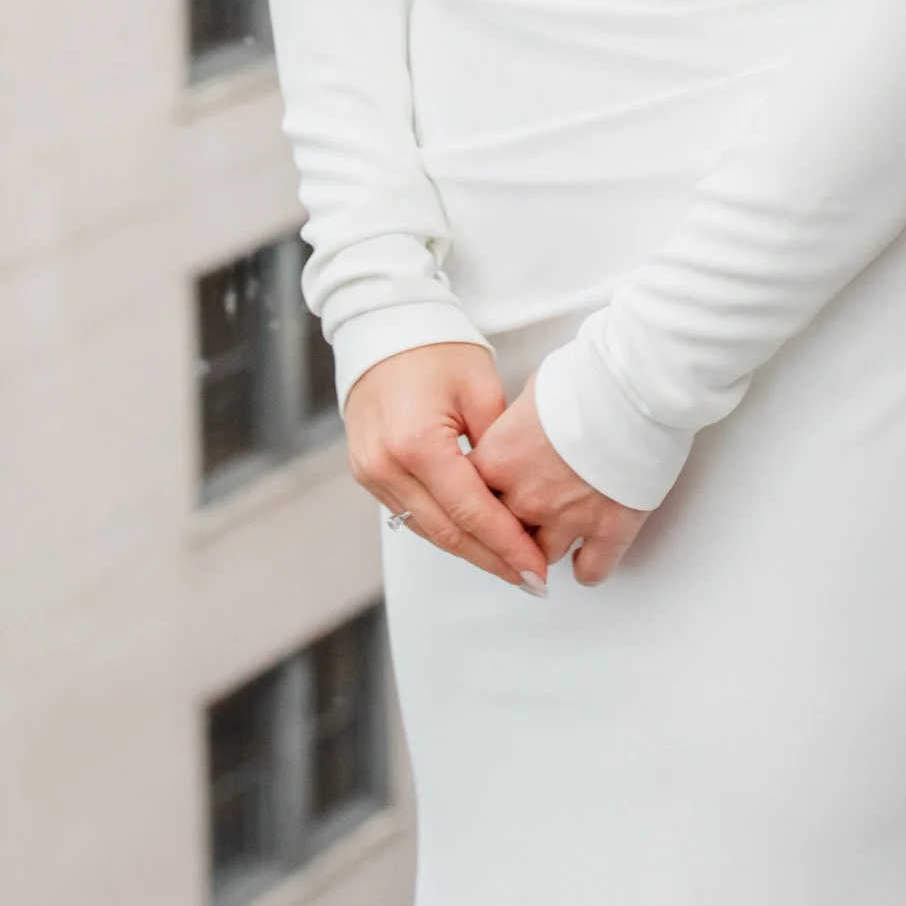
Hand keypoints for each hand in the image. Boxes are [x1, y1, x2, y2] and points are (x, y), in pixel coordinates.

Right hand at [342, 343, 550, 591]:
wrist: (381, 325)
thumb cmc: (435, 346)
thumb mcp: (480, 389)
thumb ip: (499, 448)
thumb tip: (521, 495)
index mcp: (417, 444)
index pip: (471, 512)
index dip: (508, 545)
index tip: (538, 568)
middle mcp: (387, 466)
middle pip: (448, 532)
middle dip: (493, 560)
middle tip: (532, 580)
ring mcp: (370, 473)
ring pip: (427, 530)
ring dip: (470, 551)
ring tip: (511, 567)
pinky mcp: (366, 473)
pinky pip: (410, 513)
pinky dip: (445, 528)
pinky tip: (475, 539)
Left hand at [474, 376, 649, 588]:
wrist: (638, 383)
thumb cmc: (589, 376)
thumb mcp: (535, 390)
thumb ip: (516, 424)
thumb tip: (519, 432)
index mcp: (499, 458)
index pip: (469, 495)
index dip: (485, 495)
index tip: (494, 495)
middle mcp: (526, 496)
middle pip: (503, 532)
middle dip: (516, 523)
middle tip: (530, 511)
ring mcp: (567, 518)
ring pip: (542, 557)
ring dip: (551, 543)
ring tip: (563, 527)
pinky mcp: (609, 530)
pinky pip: (589, 572)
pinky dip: (589, 566)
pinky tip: (590, 553)